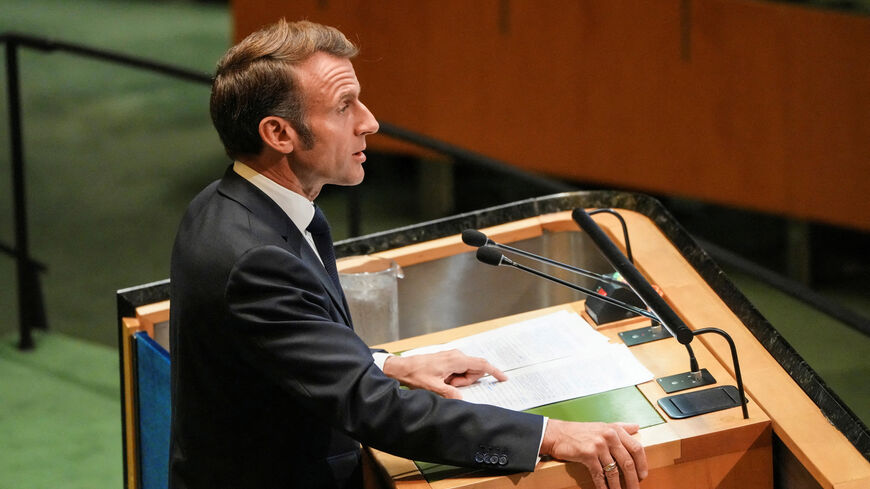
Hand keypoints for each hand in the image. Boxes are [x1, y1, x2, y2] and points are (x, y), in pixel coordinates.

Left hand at [382, 349, 506, 398]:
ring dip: (459, 380)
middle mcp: (457, 355)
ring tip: (443, 382)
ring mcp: (453, 356)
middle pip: (475, 370)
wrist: (403, 367)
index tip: (503, 378)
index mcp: (456, 360)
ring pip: (467, 371)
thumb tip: (462, 399)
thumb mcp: (434, 388)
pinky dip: (454, 377)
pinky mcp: (449, 359)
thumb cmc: (416, 374)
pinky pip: (459, 370)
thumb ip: (450, 393)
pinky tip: (442, 379)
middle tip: (450, 385)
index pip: (482, 364)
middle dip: (466, 381)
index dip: (494, 371)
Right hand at [540, 419, 647, 488]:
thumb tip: (636, 426)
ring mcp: (598, 445)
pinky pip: (600, 475)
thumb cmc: (579, 431)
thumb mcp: (602, 425)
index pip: (636, 448)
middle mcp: (609, 436)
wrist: (557, 433)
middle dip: (633, 479)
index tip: (643, 475)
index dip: (642, 464)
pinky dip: (603, 486)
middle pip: (627, 462)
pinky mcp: (588, 454)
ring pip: (614, 471)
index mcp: (615, 429)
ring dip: (618, 486)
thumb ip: (621, 426)